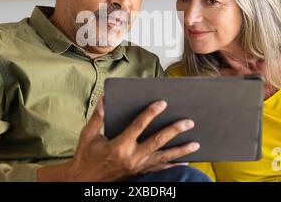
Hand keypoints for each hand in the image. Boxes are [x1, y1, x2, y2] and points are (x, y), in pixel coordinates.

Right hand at [67, 97, 199, 180]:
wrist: (84, 181)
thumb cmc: (86, 157)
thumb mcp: (88, 135)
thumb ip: (98, 117)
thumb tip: (104, 99)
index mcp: (118, 146)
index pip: (138, 126)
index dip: (150, 113)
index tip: (162, 103)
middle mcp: (131, 157)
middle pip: (157, 142)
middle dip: (174, 131)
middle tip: (188, 122)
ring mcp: (137, 167)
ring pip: (163, 157)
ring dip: (180, 150)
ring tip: (195, 144)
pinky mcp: (139, 174)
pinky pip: (160, 169)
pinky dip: (173, 165)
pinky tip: (185, 161)